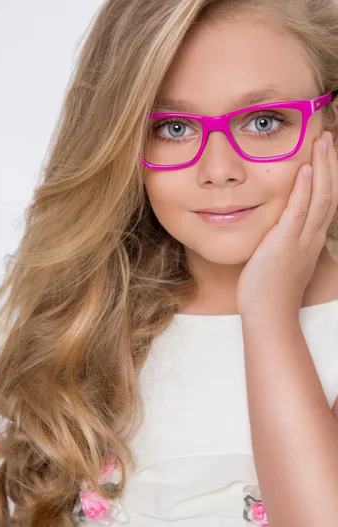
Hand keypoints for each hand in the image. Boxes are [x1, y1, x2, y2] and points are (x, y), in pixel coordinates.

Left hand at [236, 130, 337, 320]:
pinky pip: (298, 212)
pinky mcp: (285, 244)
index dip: (328, 175)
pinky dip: (304, 190)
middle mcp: (312, 237)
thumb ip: (281, 241)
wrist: (269, 315)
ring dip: (323, 168)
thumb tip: (275, 230)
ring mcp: (301, 240)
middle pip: (330, 193)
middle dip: (331, 163)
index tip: (327, 153)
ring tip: (322, 141)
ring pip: (321, 197)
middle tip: (329, 136)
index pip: (325, 200)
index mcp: (310, 239)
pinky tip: (306, 169)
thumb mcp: (280, 260)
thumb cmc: (269, 292)